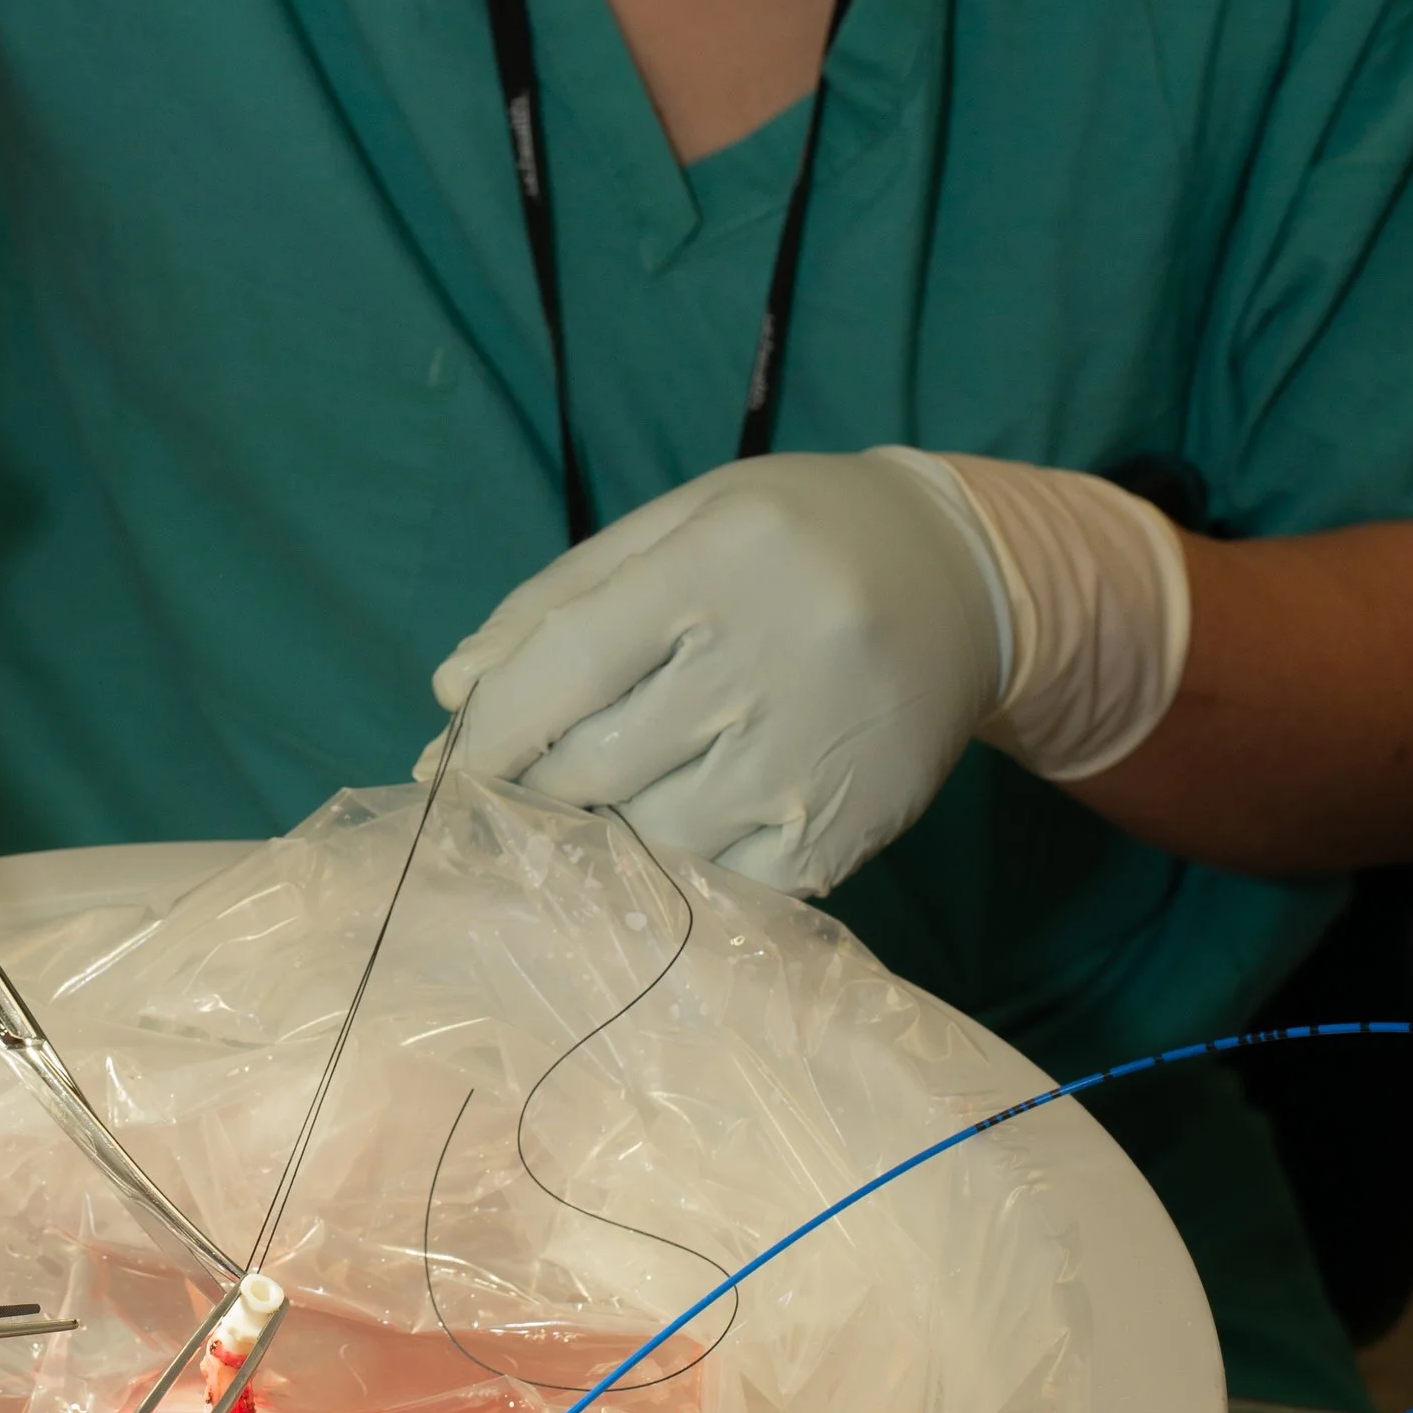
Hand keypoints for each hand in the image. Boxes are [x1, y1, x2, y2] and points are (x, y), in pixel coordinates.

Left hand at [433, 449, 1012, 893]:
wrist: (965, 581)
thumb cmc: (791, 541)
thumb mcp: (677, 525)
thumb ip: (557, 599)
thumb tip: (454, 691)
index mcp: (717, 564)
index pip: (569, 664)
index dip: (491, 728)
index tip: (447, 762)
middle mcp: (769, 660)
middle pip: (598, 765)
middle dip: (531, 790)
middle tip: (506, 794)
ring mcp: (811, 756)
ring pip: (652, 838)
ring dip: (599, 838)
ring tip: (591, 811)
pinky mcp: (847, 830)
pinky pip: (725, 886)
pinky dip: (677, 875)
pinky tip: (666, 837)